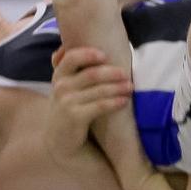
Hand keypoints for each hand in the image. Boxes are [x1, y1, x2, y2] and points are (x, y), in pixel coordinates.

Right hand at [48, 45, 132, 162]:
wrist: (60, 140)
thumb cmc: (70, 109)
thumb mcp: (67, 87)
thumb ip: (75, 69)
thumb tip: (98, 49)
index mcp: (59, 76)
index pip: (72, 57)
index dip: (89, 54)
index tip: (106, 55)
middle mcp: (60, 87)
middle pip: (91, 74)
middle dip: (112, 73)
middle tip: (126, 73)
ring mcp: (66, 103)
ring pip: (98, 89)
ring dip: (117, 87)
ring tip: (131, 86)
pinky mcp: (75, 117)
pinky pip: (100, 106)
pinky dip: (114, 102)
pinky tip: (124, 100)